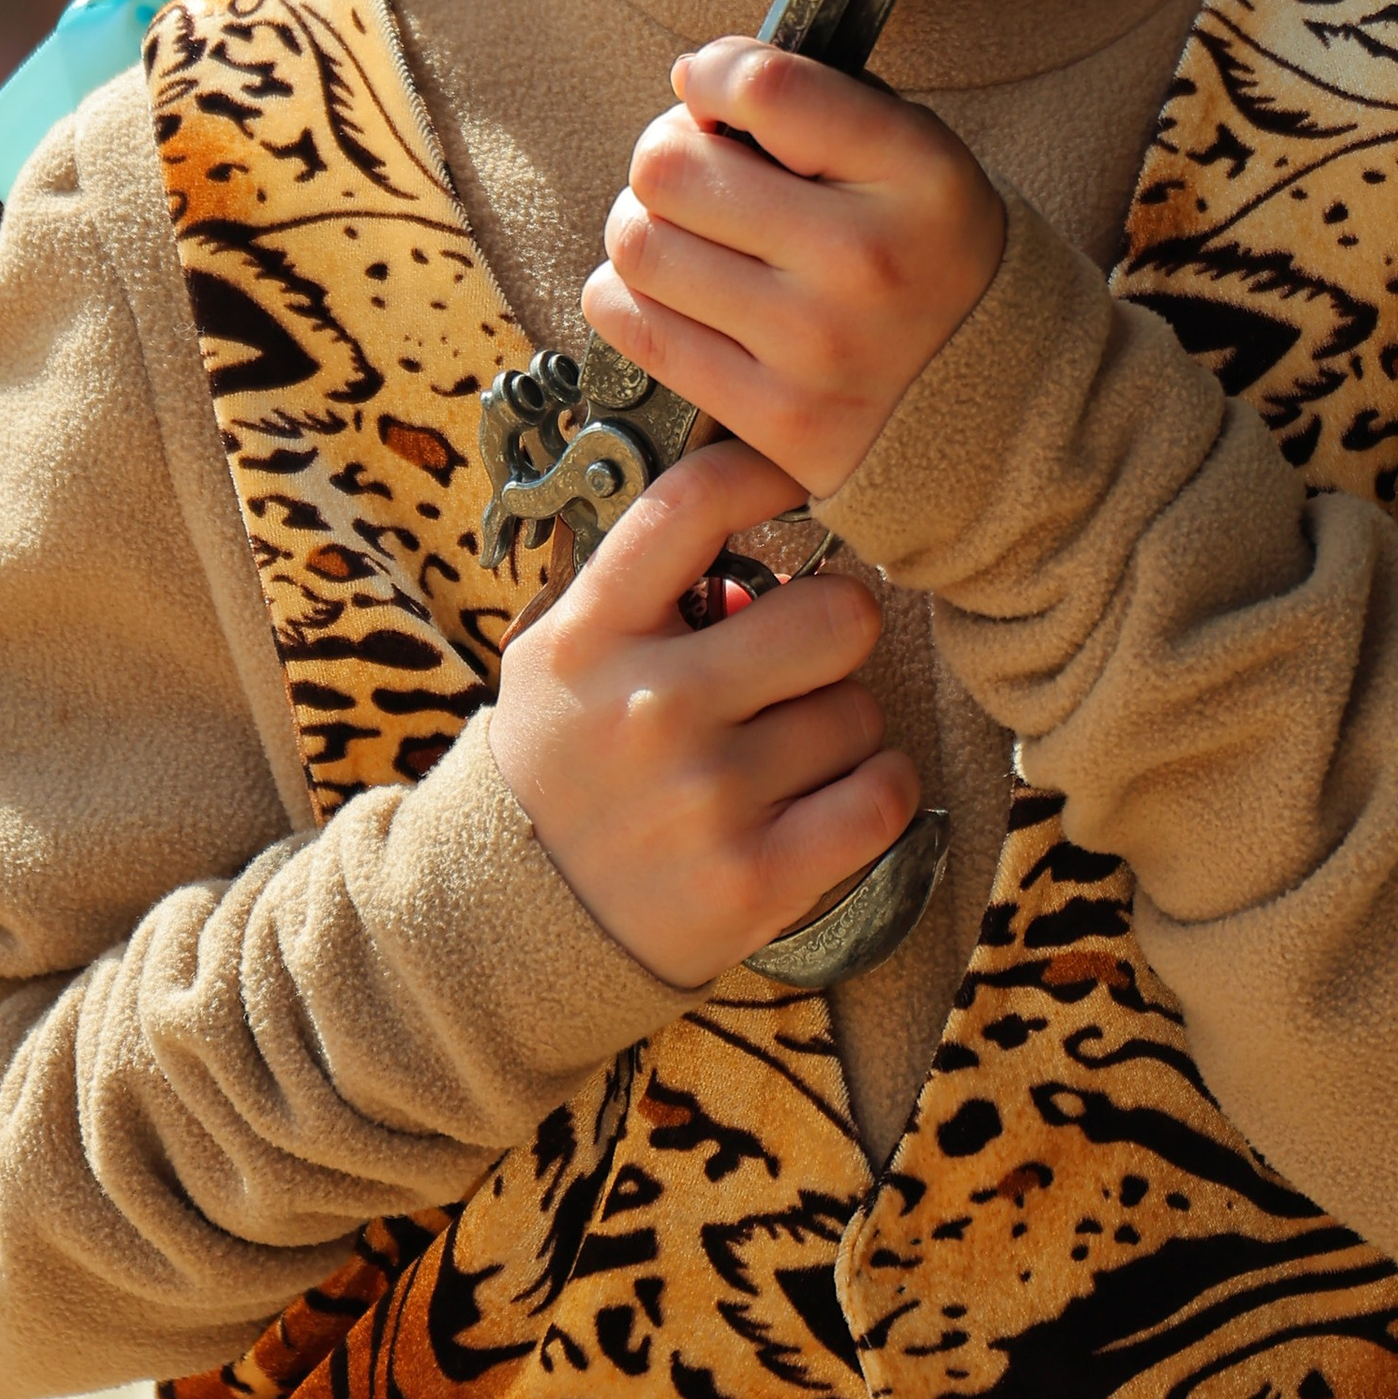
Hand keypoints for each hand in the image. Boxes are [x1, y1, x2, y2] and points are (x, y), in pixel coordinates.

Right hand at [488, 434, 919, 988]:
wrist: (515, 926)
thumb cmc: (562, 765)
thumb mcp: (560, 657)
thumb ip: (638, 582)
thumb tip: (754, 503)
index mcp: (591, 636)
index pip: (692, 503)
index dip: (765, 472)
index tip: (793, 481)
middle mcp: (650, 709)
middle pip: (833, 616)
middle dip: (834, 631)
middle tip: (802, 659)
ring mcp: (706, 797)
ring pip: (859, 712)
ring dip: (840, 727)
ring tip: (782, 751)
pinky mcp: (756, 879)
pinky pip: (882, 795)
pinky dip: (876, 789)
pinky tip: (833, 793)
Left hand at [584, 40, 1005, 496]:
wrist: (1004, 401)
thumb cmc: (927, 252)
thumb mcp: (914, 154)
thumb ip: (813, 105)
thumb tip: (692, 81)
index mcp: (918, 175)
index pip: (767, 90)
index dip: (711, 75)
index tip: (706, 88)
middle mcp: (867, 261)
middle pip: (671, 169)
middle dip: (667, 157)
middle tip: (698, 174)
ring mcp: (818, 349)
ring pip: (638, 246)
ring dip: (644, 230)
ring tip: (688, 237)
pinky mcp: (777, 422)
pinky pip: (635, 326)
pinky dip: (628, 300)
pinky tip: (675, 298)